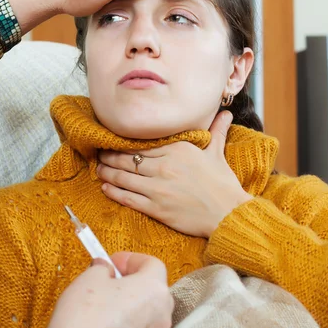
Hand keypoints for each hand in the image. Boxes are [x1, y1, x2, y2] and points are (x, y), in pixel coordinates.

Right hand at [26, 252, 173, 327]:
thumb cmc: (85, 315)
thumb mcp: (90, 277)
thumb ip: (103, 268)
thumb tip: (105, 269)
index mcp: (154, 289)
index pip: (153, 264)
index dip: (131, 260)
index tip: (113, 263)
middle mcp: (162, 316)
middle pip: (154, 290)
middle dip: (133, 282)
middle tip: (109, 281)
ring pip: (148, 315)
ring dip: (131, 306)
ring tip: (104, 305)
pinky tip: (105, 327)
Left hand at [97, 112, 252, 237]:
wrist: (229, 214)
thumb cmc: (223, 184)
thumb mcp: (217, 153)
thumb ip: (216, 131)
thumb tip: (225, 113)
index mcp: (177, 150)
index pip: (141, 143)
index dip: (123, 143)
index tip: (112, 141)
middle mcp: (164, 166)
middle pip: (127, 159)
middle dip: (110, 156)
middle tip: (99, 154)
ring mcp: (158, 188)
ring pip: (123, 177)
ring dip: (107, 172)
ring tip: (99, 169)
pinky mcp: (156, 208)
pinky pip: (128, 198)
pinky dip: (114, 192)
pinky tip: (105, 188)